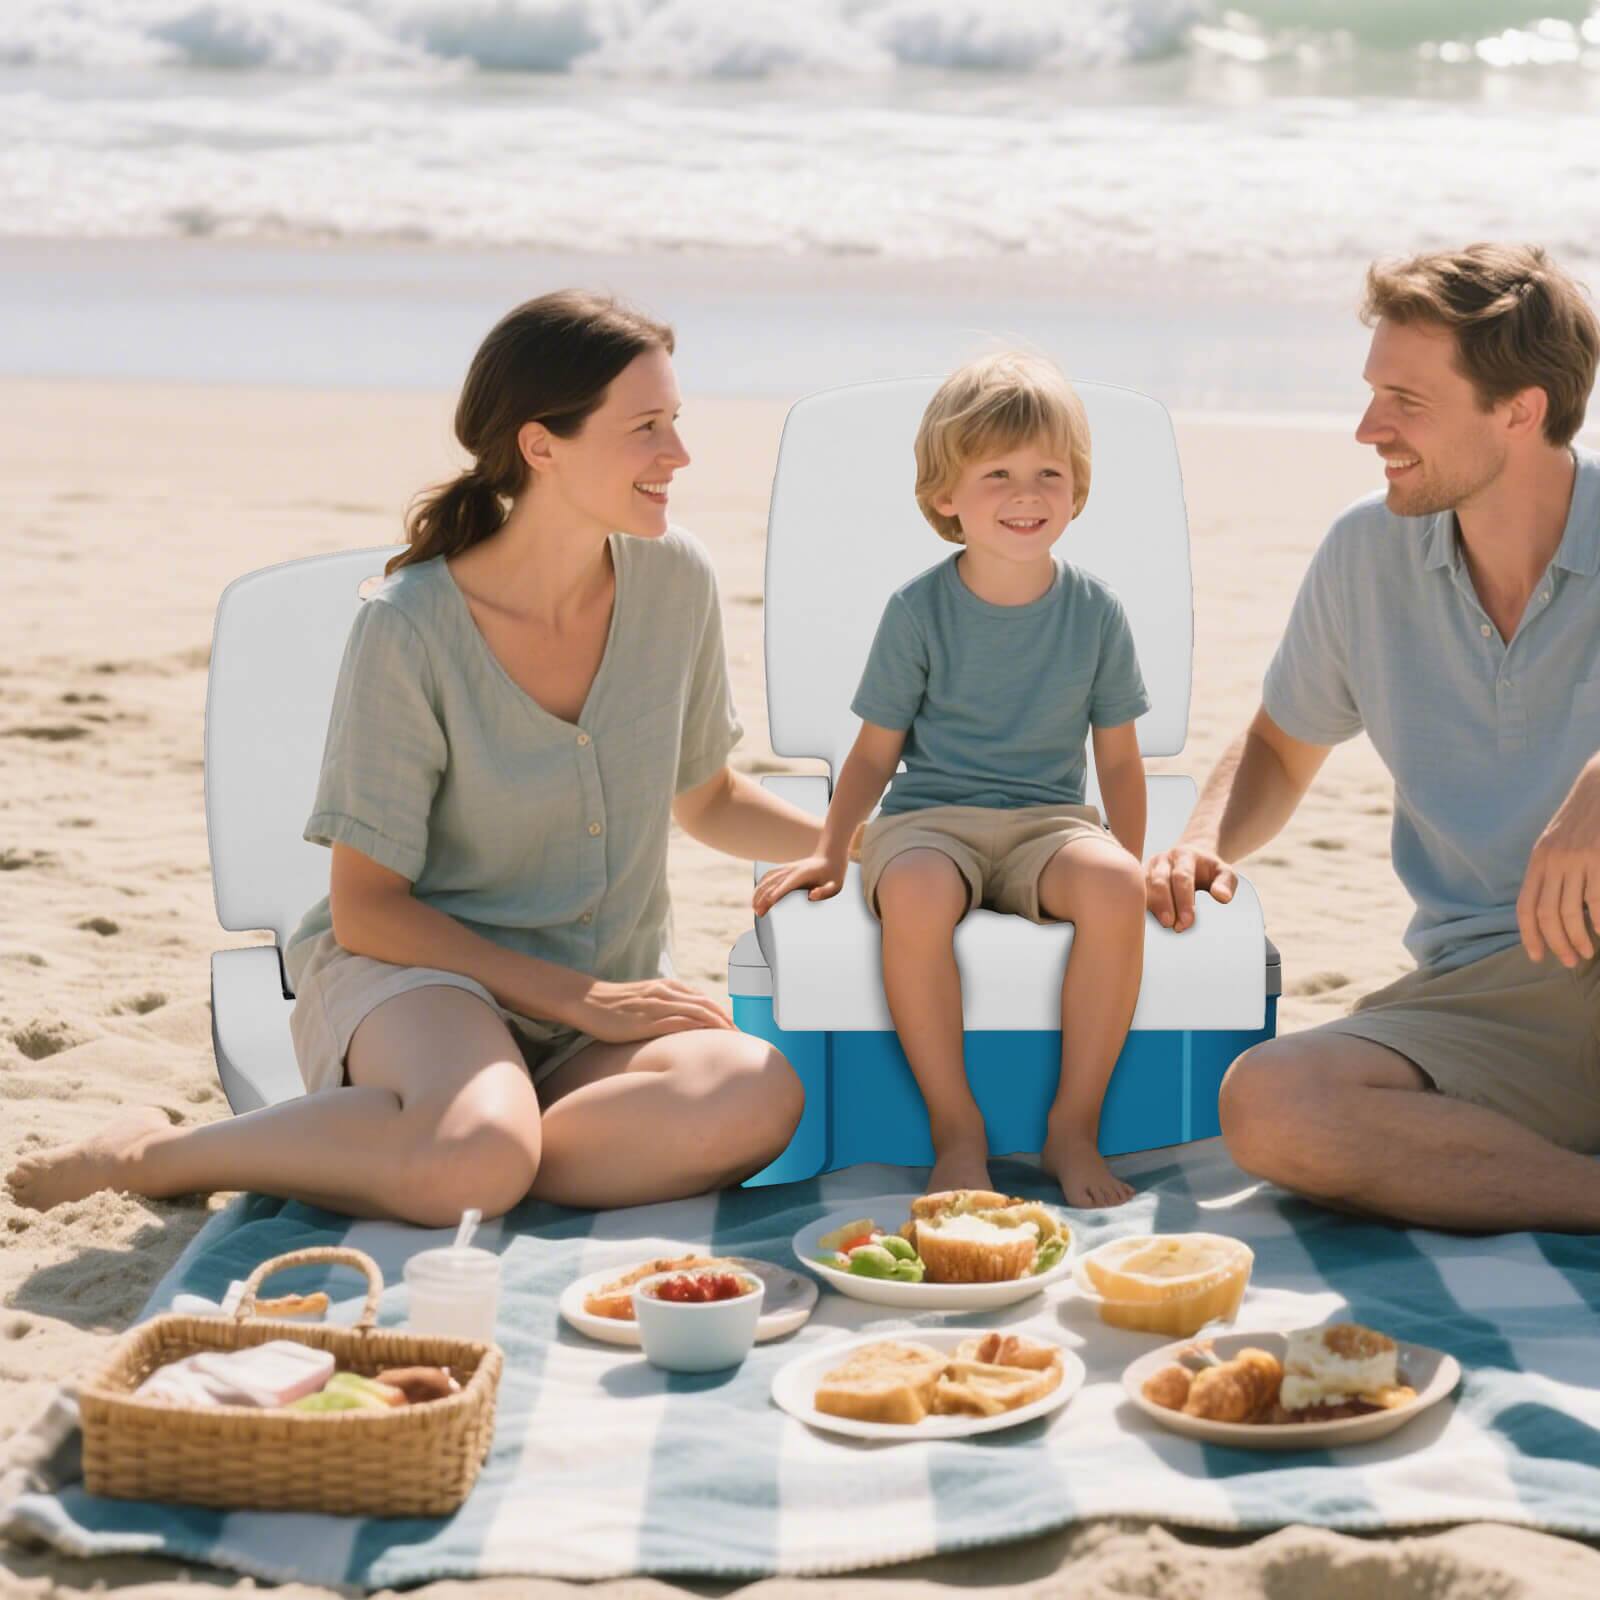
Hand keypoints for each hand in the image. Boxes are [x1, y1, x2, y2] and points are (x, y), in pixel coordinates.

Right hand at [569, 979, 736, 1043]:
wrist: (587, 1000)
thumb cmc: (613, 1005)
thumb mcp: (643, 1000)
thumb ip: (661, 1007)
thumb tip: (675, 1024)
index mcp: (667, 987)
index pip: (703, 998)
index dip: (721, 1013)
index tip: (733, 1028)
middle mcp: (667, 992)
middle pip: (708, 1004)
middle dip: (727, 1020)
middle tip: (740, 1036)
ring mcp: (659, 1004)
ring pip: (699, 1011)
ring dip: (719, 1025)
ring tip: (732, 1039)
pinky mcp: (648, 1019)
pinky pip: (681, 1022)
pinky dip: (700, 1028)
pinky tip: (710, 1038)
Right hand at [753, 853, 845, 916]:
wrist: (831, 857)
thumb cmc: (834, 874)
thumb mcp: (835, 885)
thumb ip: (825, 892)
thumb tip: (810, 896)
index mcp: (802, 875)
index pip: (784, 886)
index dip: (773, 896)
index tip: (765, 907)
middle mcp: (792, 870)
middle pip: (772, 884)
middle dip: (763, 898)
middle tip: (758, 913)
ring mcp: (788, 868)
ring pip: (768, 879)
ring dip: (759, 891)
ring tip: (754, 906)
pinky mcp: (786, 868)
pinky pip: (769, 875)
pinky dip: (761, 883)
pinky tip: (757, 893)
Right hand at [1145, 844, 1237, 931]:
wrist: (1189, 856)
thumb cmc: (1208, 870)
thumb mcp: (1224, 871)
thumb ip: (1226, 883)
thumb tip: (1223, 897)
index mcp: (1184, 855)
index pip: (1182, 877)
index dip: (1184, 900)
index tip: (1188, 922)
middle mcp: (1163, 859)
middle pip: (1160, 881)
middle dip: (1166, 905)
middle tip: (1174, 926)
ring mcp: (1148, 867)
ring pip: (1144, 886)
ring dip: (1152, 907)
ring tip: (1164, 925)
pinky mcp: (1140, 878)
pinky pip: (1136, 891)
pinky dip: (1140, 905)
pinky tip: (1147, 921)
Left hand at [1517, 759, 1599, 966]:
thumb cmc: (1581, 820)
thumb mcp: (1555, 844)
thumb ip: (1549, 872)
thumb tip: (1547, 911)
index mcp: (1538, 860)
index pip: (1525, 906)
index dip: (1529, 935)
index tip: (1537, 956)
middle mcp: (1553, 862)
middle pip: (1547, 915)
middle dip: (1556, 943)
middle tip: (1569, 961)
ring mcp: (1578, 860)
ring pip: (1572, 912)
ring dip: (1578, 939)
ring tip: (1586, 952)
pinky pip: (1598, 900)